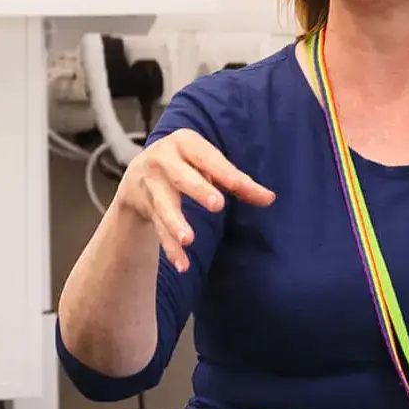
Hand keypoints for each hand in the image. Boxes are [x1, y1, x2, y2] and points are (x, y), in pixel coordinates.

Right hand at [111, 127, 273, 272]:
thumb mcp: (207, 164)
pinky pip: (159, 230)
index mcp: (185, 143)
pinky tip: (182, 264)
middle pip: (182, 177)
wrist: (139, 173)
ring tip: (188, 240)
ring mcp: (152, 185)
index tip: (243, 188)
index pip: (209, 159)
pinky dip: (171, 249)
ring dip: (176, 223)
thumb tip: (268, 198)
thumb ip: (236, 181)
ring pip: (165, 206)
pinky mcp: (146, 208)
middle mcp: (164, 160)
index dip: (227, 174)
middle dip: (199, 190)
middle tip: (217, 204)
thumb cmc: (186, 164)